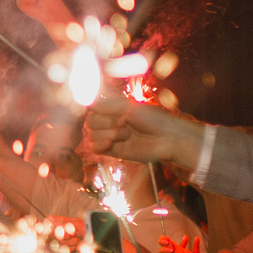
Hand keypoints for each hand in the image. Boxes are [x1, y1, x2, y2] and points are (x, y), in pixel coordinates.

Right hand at [83, 96, 197, 166]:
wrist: (167, 138)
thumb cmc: (153, 119)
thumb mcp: (129, 107)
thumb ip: (107, 104)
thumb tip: (86, 101)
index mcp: (114, 109)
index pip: (92, 108)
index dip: (100, 110)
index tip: (115, 111)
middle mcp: (110, 123)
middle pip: (90, 122)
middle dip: (106, 123)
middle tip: (125, 123)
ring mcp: (111, 137)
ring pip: (93, 135)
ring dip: (110, 134)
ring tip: (128, 135)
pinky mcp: (113, 151)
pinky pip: (96, 148)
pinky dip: (101, 145)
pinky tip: (112, 144)